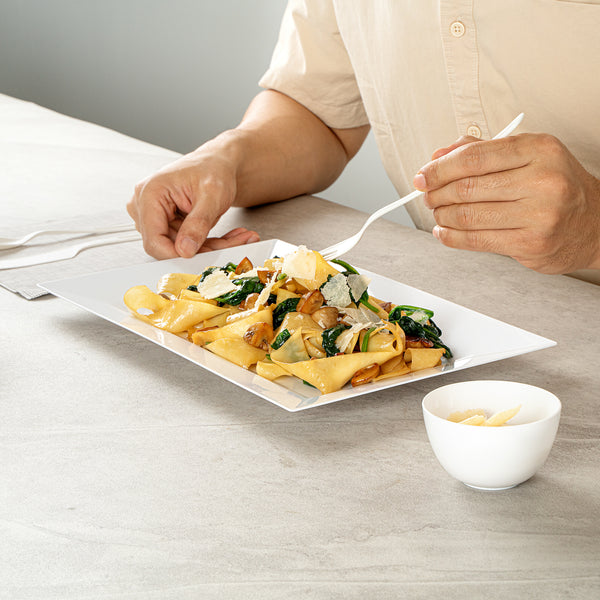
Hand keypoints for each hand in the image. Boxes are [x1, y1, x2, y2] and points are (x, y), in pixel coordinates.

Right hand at [127, 145, 258, 258]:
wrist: (218, 163)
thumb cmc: (213, 169)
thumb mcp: (212, 195)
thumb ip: (198, 223)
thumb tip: (185, 250)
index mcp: (150, 194)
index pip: (153, 239)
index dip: (176, 254)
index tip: (202, 258)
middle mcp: (145, 205)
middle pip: (168, 245)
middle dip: (202, 249)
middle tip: (232, 245)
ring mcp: (154, 215)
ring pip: (180, 247)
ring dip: (209, 247)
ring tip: (237, 237)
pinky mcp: (166, 223)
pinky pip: (185, 242)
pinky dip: (208, 243)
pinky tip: (230, 237)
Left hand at [413, 133, 599, 273]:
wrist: (594, 223)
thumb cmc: (554, 186)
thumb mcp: (526, 156)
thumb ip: (481, 151)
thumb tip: (438, 157)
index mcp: (538, 149)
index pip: (474, 158)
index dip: (440, 169)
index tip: (423, 176)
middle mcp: (542, 180)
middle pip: (467, 188)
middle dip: (437, 194)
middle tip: (428, 197)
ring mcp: (538, 215)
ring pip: (468, 216)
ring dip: (442, 217)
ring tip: (438, 214)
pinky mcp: (531, 244)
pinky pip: (477, 241)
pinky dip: (451, 237)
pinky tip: (444, 232)